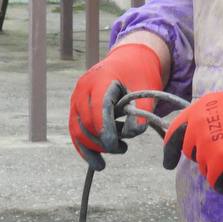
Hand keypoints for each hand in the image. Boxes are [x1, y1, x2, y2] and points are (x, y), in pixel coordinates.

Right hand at [67, 43, 168, 159]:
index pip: (99, 107)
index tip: (114, 146)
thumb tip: (132, 134)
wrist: (128, 60)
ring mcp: (76, 97)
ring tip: (110, 156)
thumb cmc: (139, 75)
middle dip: (102, 141)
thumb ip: (141, 113)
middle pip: (86, 122)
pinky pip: (75, 130)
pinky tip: (95, 161)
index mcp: (102, 77)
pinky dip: (84, 147)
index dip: (105, 128)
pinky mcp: (75, 107)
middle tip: (122, 148)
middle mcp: (84, 86)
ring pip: (77, 129)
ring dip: (92, 148)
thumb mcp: (147, 90)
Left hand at [161, 87, 222, 186]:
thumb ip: (212, 119)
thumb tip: (203, 139)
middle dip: (204, 159)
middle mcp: (200, 123)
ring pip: (203, 168)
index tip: (168, 163)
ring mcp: (208, 142)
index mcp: (201, 106)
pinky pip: (215, 182)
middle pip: (190, 152)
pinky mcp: (220, 160)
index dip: (169, 149)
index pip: (175, 131)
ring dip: (218, 171)